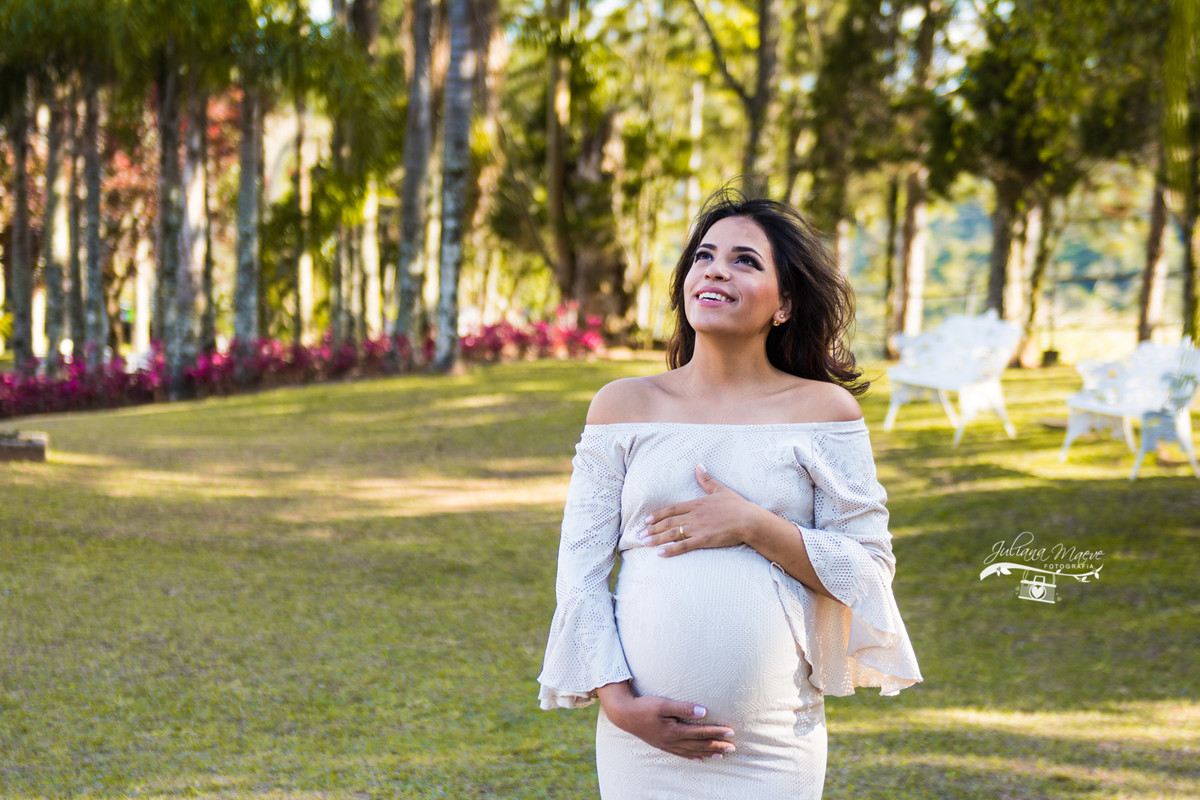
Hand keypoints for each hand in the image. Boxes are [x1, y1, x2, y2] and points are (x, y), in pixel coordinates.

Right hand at [602, 690, 735, 760]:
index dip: (716, 732)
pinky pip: (681, 754)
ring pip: (691, 751)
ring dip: (707, 753)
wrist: (624, 715)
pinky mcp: (662, 744)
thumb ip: (683, 708)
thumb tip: (703, 712)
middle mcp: (672, 741)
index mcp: (674, 731)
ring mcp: (667, 744)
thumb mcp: (663, 704)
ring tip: (721, 755)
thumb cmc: (644, 706)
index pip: (700, 732)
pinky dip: (692, 757)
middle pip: (699, 745)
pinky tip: (699, 759)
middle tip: (732, 748)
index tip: (730, 732)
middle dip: (716, 745)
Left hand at [642, 465, 768, 556]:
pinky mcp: (703, 540)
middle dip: (653, 528)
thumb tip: (699, 465)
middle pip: (669, 522)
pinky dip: (670, 550)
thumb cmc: (737, 506)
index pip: (672, 509)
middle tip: (640, 534)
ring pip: (672, 533)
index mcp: (696, 504)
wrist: (749, 520)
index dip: (658, 514)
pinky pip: (683, 545)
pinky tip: (660, 553)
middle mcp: (694, 516)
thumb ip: (707, 479)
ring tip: (645, 542)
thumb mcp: (720, 490)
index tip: (647, 519)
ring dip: (657, 538)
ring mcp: (697, 528)